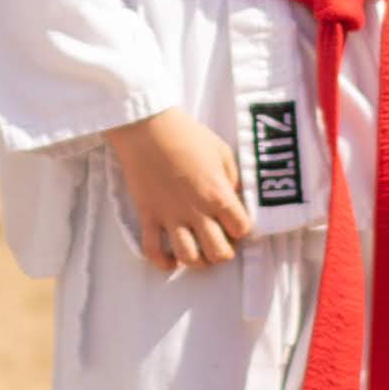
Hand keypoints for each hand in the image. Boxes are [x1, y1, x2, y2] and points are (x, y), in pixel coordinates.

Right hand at [106, 105, 251, 272]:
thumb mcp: (222, 151)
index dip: (241, 229)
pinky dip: (163, 262)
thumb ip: (232, 180)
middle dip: (223, 251)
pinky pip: (153, 251)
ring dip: (197, 260)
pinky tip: (171, 261)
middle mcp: (196, 211)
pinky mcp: (148, 216)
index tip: (234, 222)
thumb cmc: (187, 134)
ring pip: (189, 258)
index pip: (241, 229)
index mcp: (218, 194)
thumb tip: (235, 199)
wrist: (147, 126)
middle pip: (219, 252)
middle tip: (218, 239)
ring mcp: (170, 216)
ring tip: (198, 250)